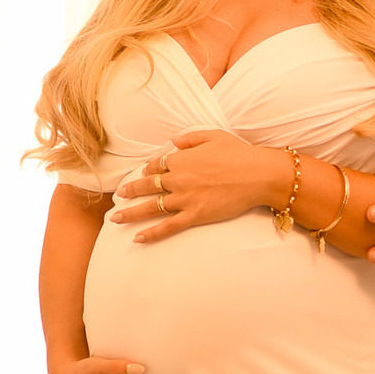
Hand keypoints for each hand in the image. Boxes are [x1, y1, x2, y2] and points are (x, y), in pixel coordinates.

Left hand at [113, 131, 286, 241]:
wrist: (258, 175)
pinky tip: (138, 238)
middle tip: (119, 196)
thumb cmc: (239, 153)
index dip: (149, 170)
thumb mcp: (213, 135)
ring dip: (131, 214)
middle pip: (147, 186)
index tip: (144, 173)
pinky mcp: (195, 216)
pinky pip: (168, 227)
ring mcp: (185, 199)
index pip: (157, 165)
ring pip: (152, 208)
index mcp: (182, 159)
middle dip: (131, 190)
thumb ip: (190, 138)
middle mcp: (179, 179)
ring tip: (116, 218)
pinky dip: (152, 233)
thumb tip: (173, 142)